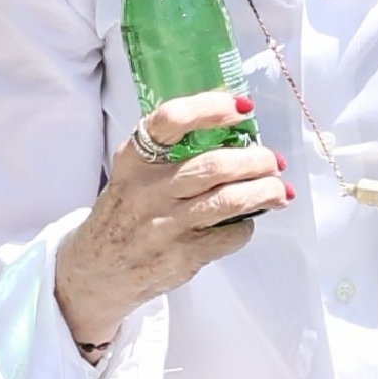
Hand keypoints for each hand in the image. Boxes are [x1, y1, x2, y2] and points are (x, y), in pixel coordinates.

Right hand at [55, 93, 292, 352]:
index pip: (171, 120)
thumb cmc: (127, 212)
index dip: (212, 109)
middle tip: (272, 161)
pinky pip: (229, 236)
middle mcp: (147, 190)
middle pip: (213, 165)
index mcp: (134, 159)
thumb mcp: (134, 174)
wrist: (98, 270)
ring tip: (279, 190)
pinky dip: (246, 227)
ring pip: (228, 201)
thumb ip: (171, 151)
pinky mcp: (181, 257)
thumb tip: (235, 124)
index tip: (243, 108)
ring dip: (264, 191)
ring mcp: (164, 226)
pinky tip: (247, 221)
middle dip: (255, 160)